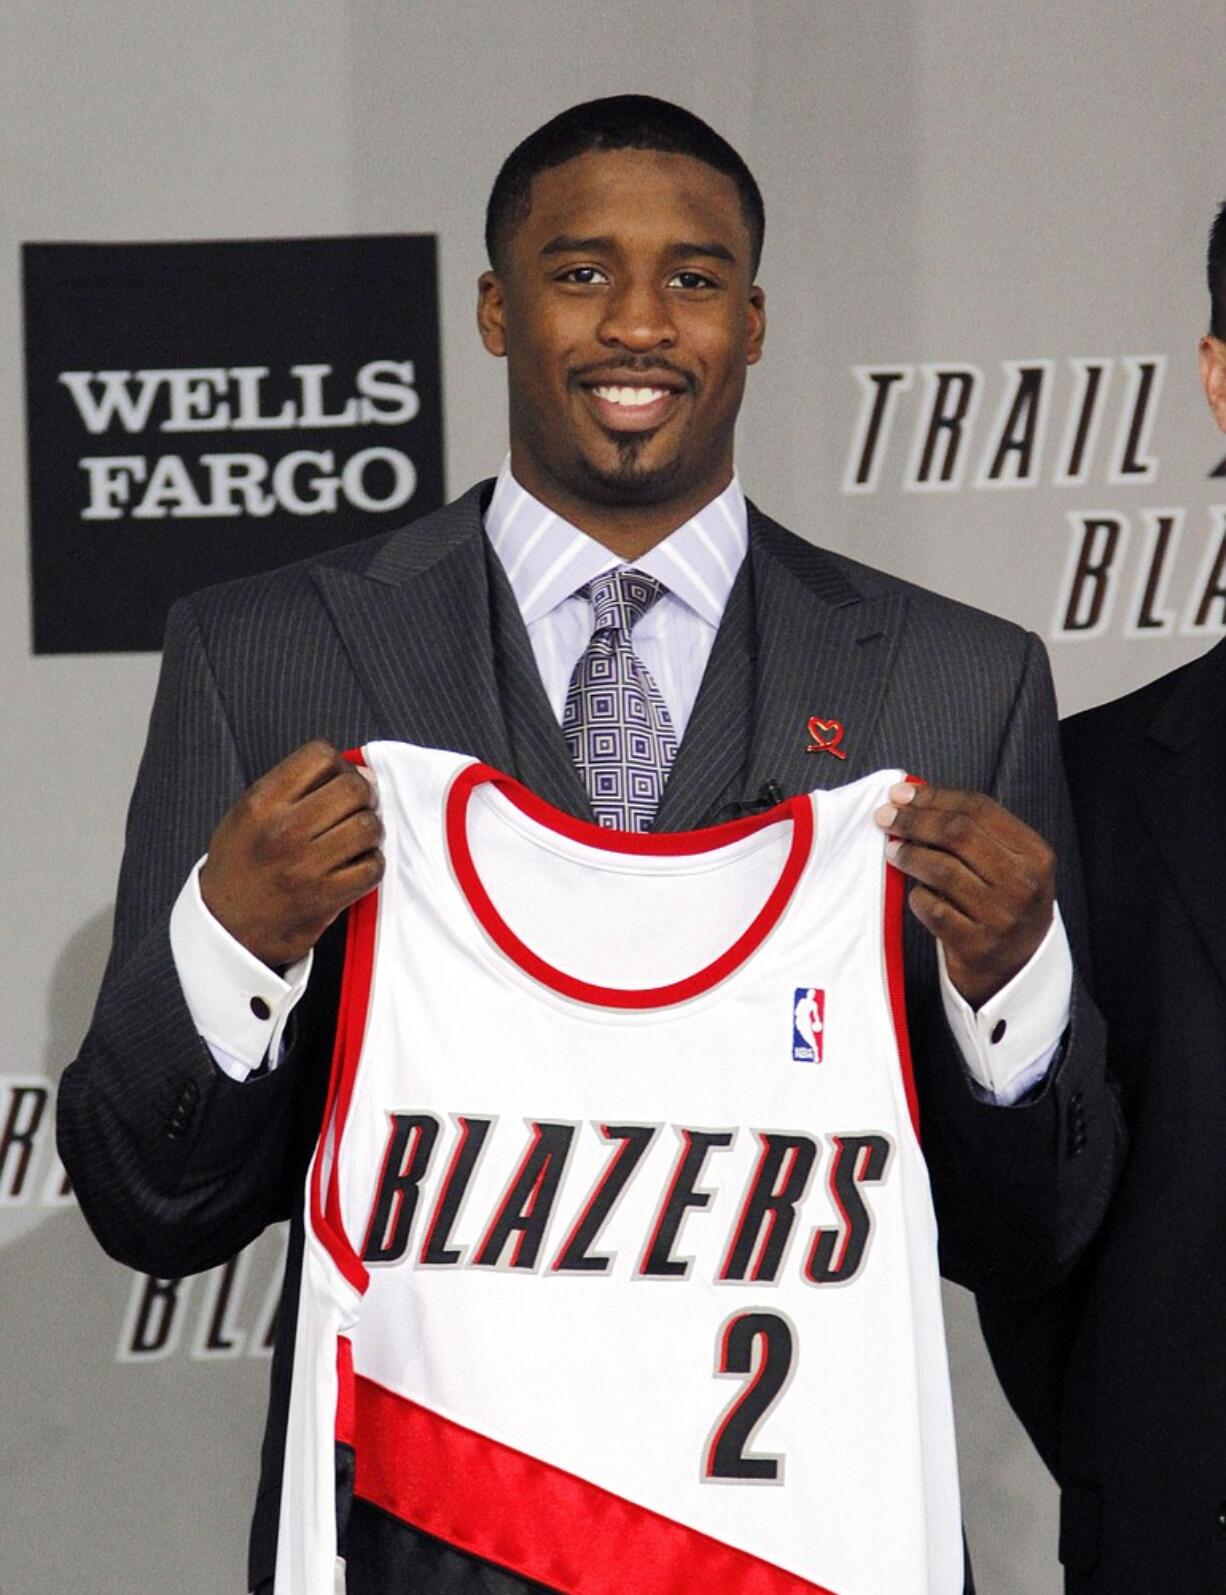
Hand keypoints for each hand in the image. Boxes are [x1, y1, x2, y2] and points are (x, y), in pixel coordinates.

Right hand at [200, 739, 382, 967]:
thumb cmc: (242, 864)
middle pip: (353, 787)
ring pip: (368, 826)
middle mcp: (283, 831)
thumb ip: (297, 787)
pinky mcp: (324, 898)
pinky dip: (372, 864)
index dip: (338, 765)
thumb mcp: (248, 813)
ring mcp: (305, 866)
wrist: (225, 927)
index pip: (321, 755)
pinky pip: (373, 867)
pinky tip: (355, 866)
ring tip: (356, 839)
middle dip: (363, 795)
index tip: (336, 782)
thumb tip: (363, 773)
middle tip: (355, 810)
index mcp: (261, 802)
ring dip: (371, 830)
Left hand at [874, 783, 1053, 1008]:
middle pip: (958, 833)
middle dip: (914, 819)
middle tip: (885, 817)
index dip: (934, 797)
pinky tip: (914, 891)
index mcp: (1035, 854)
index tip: (901, 794)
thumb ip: (972, 832)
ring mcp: (1002, 916)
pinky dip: (916, 896)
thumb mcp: (1007, 865)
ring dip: (909, 854)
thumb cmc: (1002, 904)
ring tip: (891, 849)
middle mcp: (1023, 883)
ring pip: (942, 869)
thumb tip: (912, 797)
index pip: (979, 809)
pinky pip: (933, 909)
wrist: (1016, 969)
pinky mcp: (977, 945)